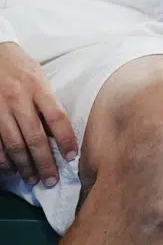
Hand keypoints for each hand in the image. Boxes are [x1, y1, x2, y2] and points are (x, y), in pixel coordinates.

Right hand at [0, 43, 76, 189]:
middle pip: (35, 137)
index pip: (57, 118)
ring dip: (24, 165)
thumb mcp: (41, 78)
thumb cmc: (22, 68)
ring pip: (14, 143)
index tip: (71, 156)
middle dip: (44, 161)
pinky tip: (10, 169)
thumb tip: (57, 133)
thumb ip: (48, 103)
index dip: (65, 139)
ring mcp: (0, 108)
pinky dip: (3, 158)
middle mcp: (19, 99)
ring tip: (33, 179)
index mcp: (39, 87)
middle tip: (51, 179)